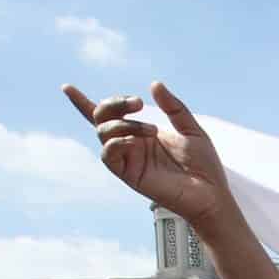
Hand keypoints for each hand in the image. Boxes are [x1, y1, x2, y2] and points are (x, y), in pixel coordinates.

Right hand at [62, 81, 236, 228]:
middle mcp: (130, 144)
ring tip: (152, 130)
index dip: (84, 103)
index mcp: (141, 133)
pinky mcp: (128, 174)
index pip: (108, 116)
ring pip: (103, 132)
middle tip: (138, 102)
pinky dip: (116, 142)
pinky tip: (134, 141)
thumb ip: (174, 108)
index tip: (66, 88)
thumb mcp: (191, 129)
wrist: (211, 194)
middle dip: (113, 104)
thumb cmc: (204, 166)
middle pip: (102, 118)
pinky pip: (108, 155)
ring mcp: (128, 159)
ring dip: (123, 124)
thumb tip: (154, 84)